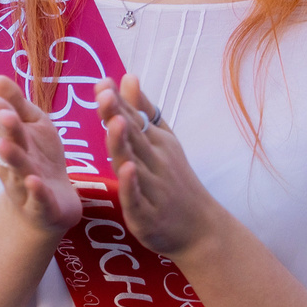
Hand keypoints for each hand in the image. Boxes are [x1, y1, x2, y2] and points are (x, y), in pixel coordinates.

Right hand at [0, 76, 83, 238]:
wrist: (52, 205)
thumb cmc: (40, 158)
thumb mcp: (32, 126)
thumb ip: (16, 104)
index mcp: (12, 141)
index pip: (5, 126)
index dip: (0, 113)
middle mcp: (14, 164)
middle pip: (9, 147)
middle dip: (6, 131)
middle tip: (3, 115)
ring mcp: (25, 187)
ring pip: (17, 173)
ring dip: (12, 159)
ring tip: (4, 146)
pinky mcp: (42, 208)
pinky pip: (38, 200)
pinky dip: (35, 192)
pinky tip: (34, 181)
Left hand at [102, 75, 229, 259]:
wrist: (203, 229)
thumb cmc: (177, 181)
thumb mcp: (164, 142)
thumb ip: (142, 111)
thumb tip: (128, 76)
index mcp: (157, 143)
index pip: (134, 119)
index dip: (118, 102)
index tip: (103, 82)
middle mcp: (156, 162)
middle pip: (134, 137)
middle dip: (119, 115)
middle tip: (105, 94)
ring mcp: (153, 188)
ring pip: (134, 163)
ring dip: (124, 144)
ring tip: (115, 123)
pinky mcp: (147, 215)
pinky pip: (137, 198)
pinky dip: (132, 185)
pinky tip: (127, 170)